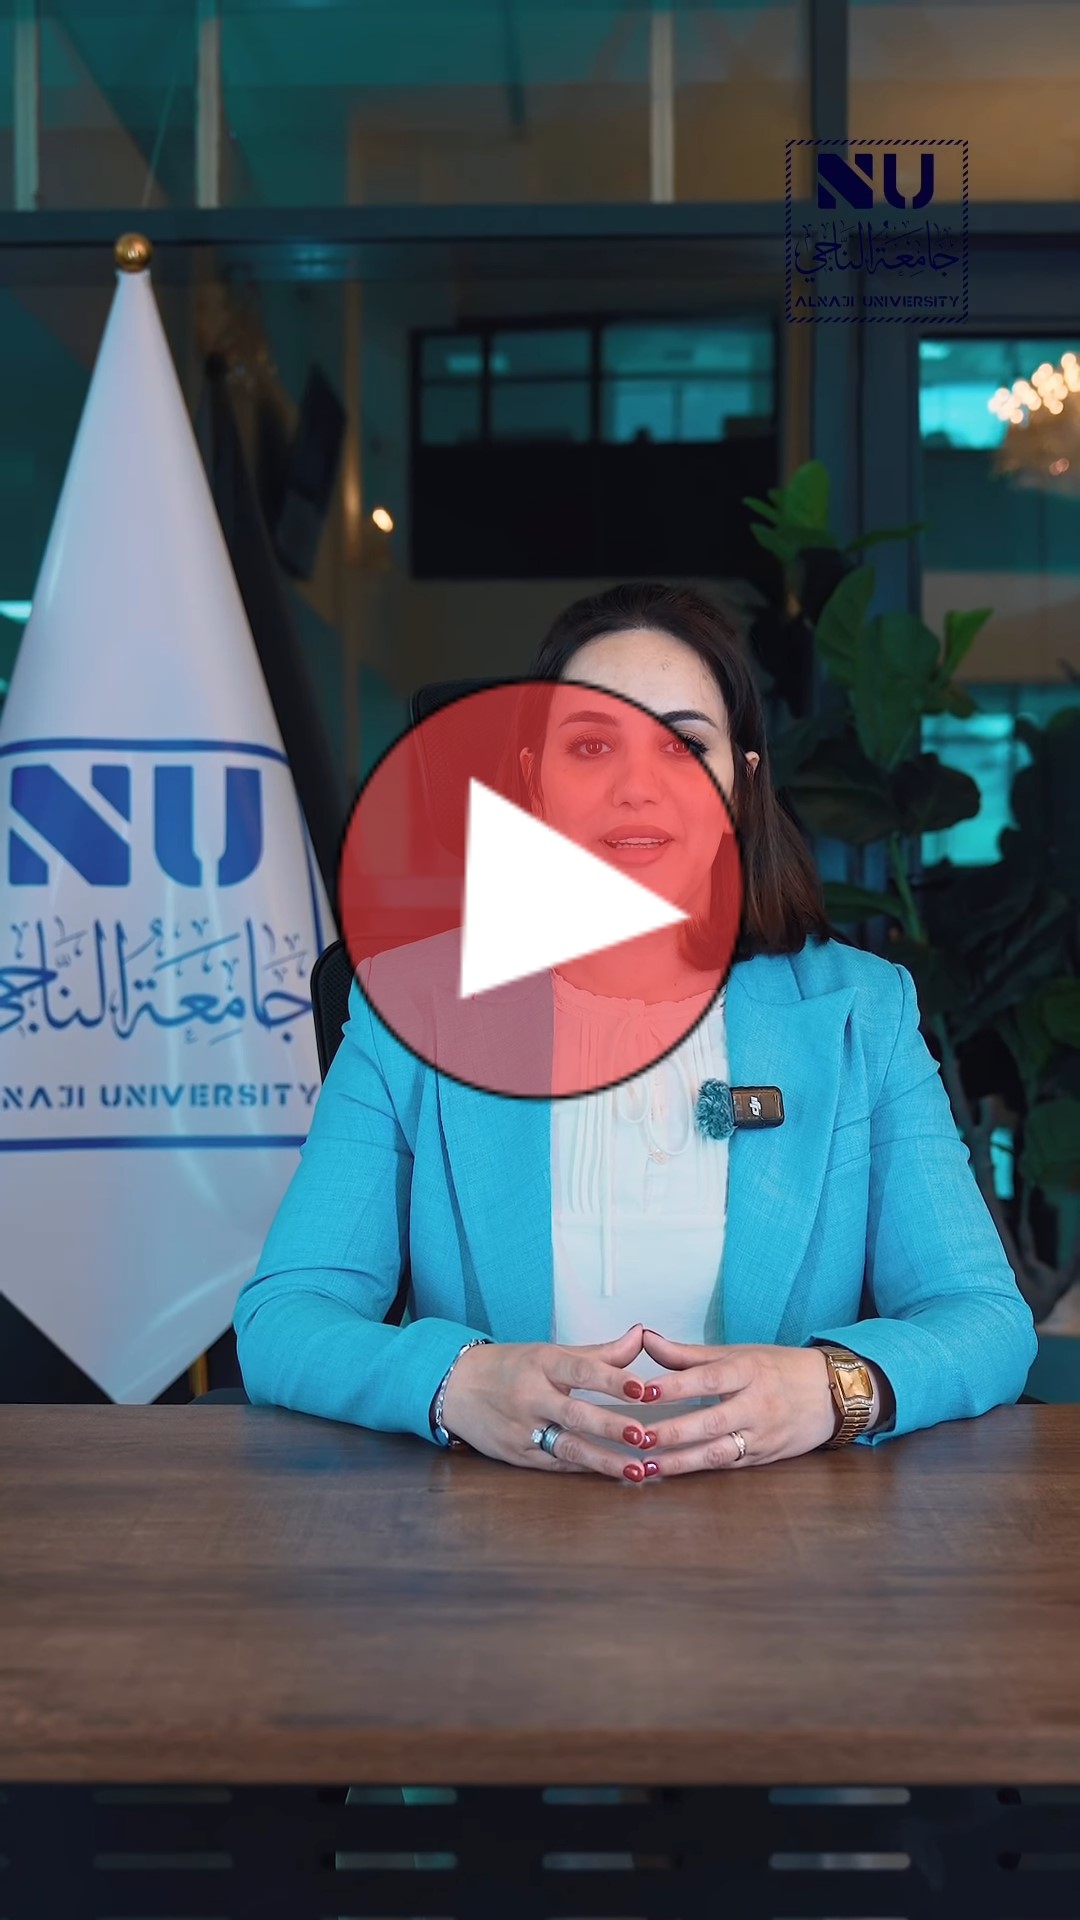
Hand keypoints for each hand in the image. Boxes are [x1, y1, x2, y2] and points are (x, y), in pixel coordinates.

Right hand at [440, 1324, 662, 1475]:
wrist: (454, 1386)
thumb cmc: (511, 1366)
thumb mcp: (551, 1353)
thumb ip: (600, 1353)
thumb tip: (642, 1337)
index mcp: (542, 1363)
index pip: (582, 1371)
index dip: (613, 1380)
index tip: (643, 1389)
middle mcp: (531, 1396)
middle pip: (575, 1413)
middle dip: (611, 1426)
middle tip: (644, 1436)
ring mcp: (522, 1428)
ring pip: (567, 1447)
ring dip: (604, 1460)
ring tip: (635, 1470)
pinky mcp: (516, 1454)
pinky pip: (555, 1464)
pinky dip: (583, 1468)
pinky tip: (609, 1473)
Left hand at [633, 1330, 836, 1473]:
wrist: (831, 1393)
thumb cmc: (777, 1367)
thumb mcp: (737, 1353)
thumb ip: (688, 1354)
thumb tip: (645, 1338)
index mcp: (748, 1370)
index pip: (708, 1378)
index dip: (675, 1386)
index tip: (643, 1391)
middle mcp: (756, 1403)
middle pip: (711, 1421)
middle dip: (672, 1432)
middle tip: (636, 1438)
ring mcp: (762, 1434)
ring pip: (719, 1452)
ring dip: (681, 1462)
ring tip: (646, 1467)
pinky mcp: (765, 1457)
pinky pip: (729, 1465)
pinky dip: (700, 1470)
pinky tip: (672, 1473)